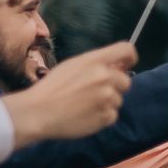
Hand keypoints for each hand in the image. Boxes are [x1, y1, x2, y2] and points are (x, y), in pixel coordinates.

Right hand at [2, 43, 134, 144]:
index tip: (125, 66)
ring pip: (118, 100)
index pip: (126, 50)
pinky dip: (102, 117)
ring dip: (106, 103)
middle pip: (126, 81)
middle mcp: (104, 76)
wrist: (37, 112)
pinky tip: (85, 116)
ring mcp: (107, 97)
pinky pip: (112, 115)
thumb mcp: (72, 66)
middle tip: (94, 93)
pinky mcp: (107, 116)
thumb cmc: (52, 88)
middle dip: (115, 87)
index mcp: (94, 61)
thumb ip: (96, 64)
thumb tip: (119, 67)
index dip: (129, 58)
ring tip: (84, 105)